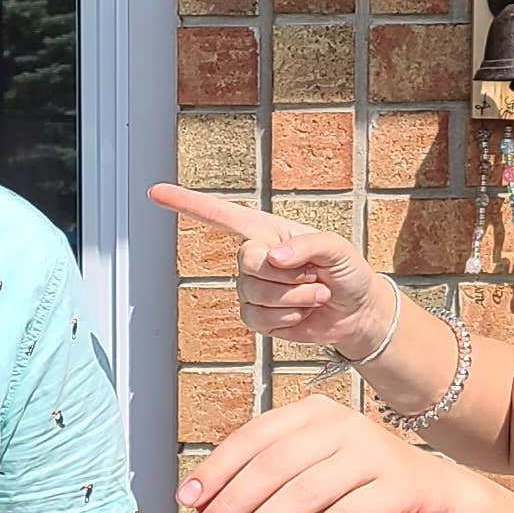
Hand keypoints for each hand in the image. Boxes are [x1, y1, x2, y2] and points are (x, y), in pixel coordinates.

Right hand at [152, 185, 396, 364]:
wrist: (357, 313)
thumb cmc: (349, 273)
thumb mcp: (337, 248)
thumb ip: (307, 245)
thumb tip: (273, 256)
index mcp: (268, 231)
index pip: (222, 215)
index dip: (187, 204)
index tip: (156, 193)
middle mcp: (256, 257)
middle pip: (247, 261)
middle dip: (286, 274)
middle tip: (314, 276)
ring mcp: (253, 288)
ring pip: (255, 294)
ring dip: (294, 298)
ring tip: (315, 294)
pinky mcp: (258, 317)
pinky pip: (258, 319)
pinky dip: (287, 319)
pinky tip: (303, 313)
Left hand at [176, 399, 451, 512]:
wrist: (440, 496)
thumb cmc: (363, 487)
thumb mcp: (318, 468)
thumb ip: (272, 480)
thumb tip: (208, 512)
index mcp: (315, 414)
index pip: (254, 436)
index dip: (216, 468)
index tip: (187, 499)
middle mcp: (343, 426)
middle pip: (273, 465)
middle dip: (231, 505)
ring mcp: (373, 455)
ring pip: (303, 492)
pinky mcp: (396, 489)